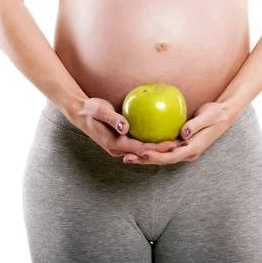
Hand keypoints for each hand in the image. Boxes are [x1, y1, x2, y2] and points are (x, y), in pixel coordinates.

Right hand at [66, 97, 182, 157]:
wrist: (80, 113)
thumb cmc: (90, 109)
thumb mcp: (99, 110)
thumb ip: (113, 119)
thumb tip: (126, 128)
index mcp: (114, 143)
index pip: (140, 149)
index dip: (156, 148)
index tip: (171, 144)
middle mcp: (118, 148)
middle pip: (144, 153)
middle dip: (162, 151)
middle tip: (181, 145)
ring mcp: (120, 146)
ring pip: (142, 150)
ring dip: (158, 148)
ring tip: (177, 143)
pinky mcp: (121, 141)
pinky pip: (139, 143)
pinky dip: (151, 141)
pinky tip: (163, 134)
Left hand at [121, 101, 236, 164]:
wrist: (223, 115)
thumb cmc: (216, 113)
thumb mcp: (208, 116)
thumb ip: (196, 125)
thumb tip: (183, 133)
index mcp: (193, 148)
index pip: (172, 156)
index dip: (157, 156)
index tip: (143, 153)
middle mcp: (187, 152)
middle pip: (163, 160)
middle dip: (144, 160)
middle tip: (126, 158)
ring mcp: (183, 149)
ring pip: (161, 156)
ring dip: (144, 157)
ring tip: (126, 155)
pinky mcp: (180, 144)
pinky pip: (163, 149)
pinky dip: (151, 149)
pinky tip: (137, 145)